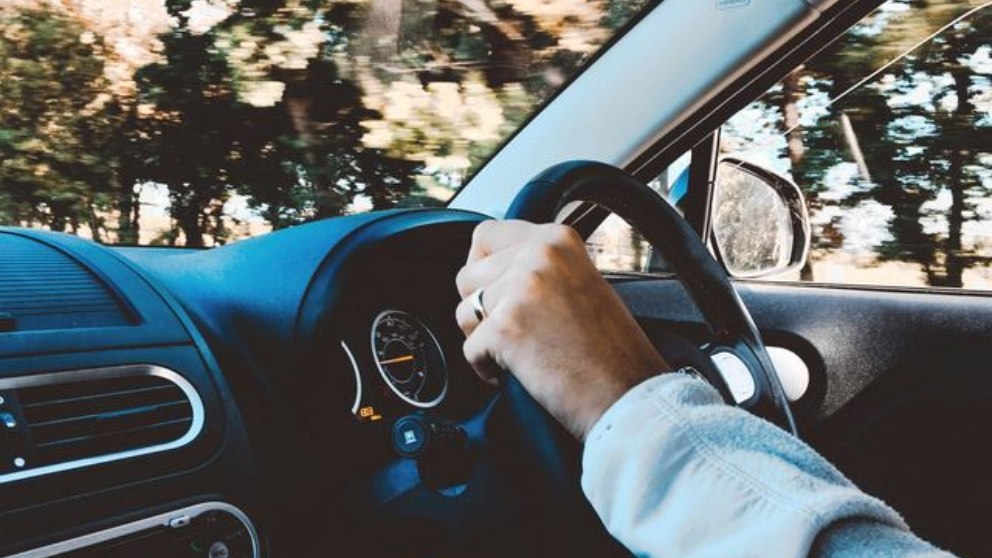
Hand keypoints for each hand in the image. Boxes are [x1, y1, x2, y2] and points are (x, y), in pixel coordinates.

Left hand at [455, 220, 669, 439]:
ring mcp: (521, 289)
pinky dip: (486, 368)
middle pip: (467, 275)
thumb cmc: (612, 352)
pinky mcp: (505, 327)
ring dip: (482, 338)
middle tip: (511, 332)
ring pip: (464, 312)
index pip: (486, 234)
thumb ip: (539, 267)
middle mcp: (538, 255)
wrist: (628, 395)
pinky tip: (520, 372)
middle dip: (480, 308)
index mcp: (558, 239)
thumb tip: (493, 270)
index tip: (493, 291)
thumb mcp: (580, 283)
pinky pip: (469, 349)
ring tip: (519, 353)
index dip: (482, 267)